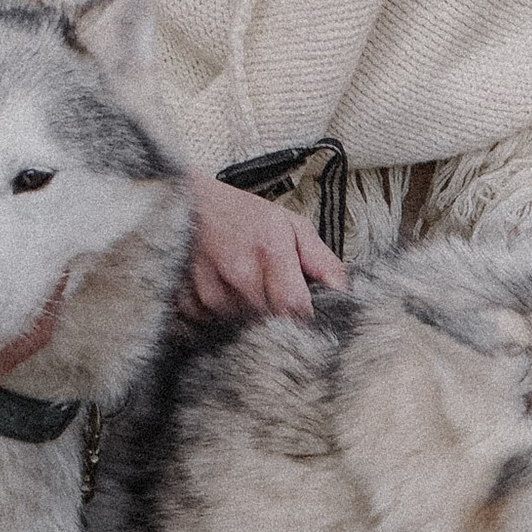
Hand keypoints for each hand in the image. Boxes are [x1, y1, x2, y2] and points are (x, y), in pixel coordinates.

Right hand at [183, 174, 344, 323]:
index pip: (295, 308)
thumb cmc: (242, 214)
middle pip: (271, 324)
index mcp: (270, 251)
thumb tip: (344, 293)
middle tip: (274, 297)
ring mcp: (211, 291)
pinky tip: (225, 293)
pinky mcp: (190, 303)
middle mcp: (239, 273)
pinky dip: (224, 317)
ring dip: (251, 317)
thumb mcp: (291, 225)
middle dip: (278, 318)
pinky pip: (216, 327)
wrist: (187, 203)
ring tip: (247, 289)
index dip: (305, 319)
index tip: (306, 317)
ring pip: (245, 329)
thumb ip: (322, 261)